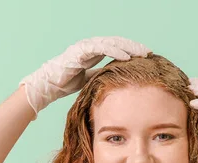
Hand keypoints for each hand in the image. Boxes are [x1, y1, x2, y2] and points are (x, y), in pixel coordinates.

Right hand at [18, 36, 150, 119]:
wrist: (49, 86)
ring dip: (127, 47)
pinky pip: (100, 48)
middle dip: (133, 46)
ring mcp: (85, 47)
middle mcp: (90, 46)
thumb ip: (100, 75)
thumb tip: (114, 80)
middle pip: (117, 42)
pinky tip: (125, 56)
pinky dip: (114, 51)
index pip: (116, 47)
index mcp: (94, 52)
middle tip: (148, 52)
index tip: (145, 56)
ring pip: (111, 42)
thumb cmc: (66, 82)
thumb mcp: (89, 79)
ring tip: (141, 53)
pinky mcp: (80, 51)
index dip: (131, 50)